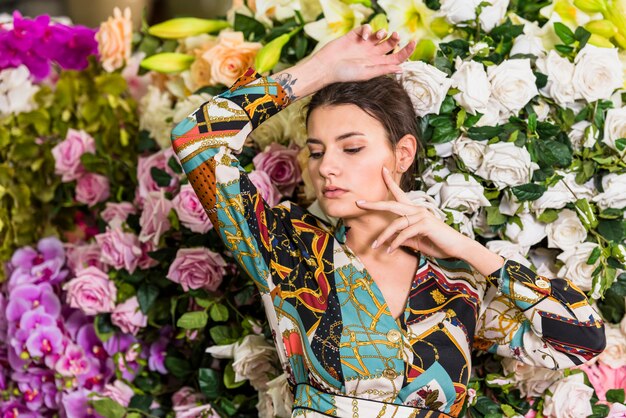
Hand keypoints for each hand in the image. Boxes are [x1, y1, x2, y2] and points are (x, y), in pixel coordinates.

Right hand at [310, 25, 415, 85]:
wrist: (326, 66)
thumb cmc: (345, 73)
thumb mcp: (366, 73)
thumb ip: (383, 69)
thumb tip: (402, 69)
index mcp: (377, 64)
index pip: (396, 57)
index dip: (406, 51)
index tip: (413, 42)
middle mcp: (372, 54)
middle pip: (390, 44)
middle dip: (395, 38)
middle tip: (396, 35)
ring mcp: (364, 44)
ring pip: (379, 35)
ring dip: (383, 32)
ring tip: (380, 35)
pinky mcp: (355, 36)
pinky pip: (366, 28)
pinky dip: (367, 29)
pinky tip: (363, 36)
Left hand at [355, 167, 471, 258]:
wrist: (457, 248)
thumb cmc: (438, 243)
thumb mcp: (416, 240)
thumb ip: (403, 237)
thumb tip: (390, 239)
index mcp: (415, 211)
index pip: (400, 193)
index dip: (390, 182)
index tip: (382, 170)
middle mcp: (417, 209)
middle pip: (391, 204)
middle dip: (374, 204)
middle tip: (359, 203)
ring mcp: (421, 216)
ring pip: (395, 224)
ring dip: (383, 237)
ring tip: (374, 246)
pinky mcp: (425, 225)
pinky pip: (404, 233)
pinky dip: (395, 243)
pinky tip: (390, 250)